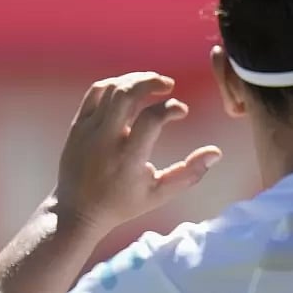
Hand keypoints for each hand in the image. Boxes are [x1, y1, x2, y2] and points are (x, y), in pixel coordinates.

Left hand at [54, 72, 222, 234]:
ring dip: (136, 80)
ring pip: (112, 89)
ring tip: (154, 84)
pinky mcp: (77, 126)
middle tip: (168, 85)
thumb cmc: (124, 203)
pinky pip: (96, 93)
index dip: (171, 108)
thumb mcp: (160, 194)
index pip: (151, 119)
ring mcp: (88, 131)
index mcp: (128, 159)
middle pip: (127, 94)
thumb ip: (189, 174)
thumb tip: (216, 152)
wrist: (76, 211)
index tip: (182, 111)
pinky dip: (116, 85)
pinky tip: (131, 89)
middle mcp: (106, 141)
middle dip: (151, 81)